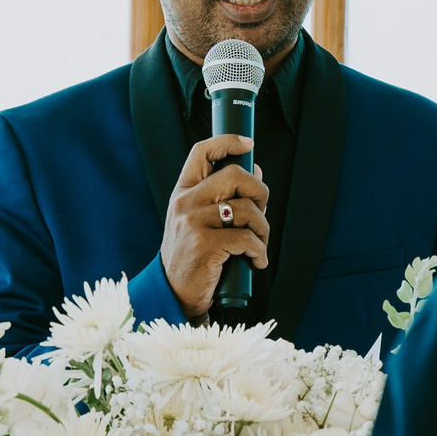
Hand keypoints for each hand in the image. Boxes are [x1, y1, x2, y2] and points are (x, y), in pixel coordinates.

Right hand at [160, 136, 267, 317]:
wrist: (174, 293)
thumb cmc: (192, 256)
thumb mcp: (197, 221)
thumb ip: (221, 197)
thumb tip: (256, 170)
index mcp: (182, 192)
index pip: (201, 152)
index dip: (227, 142)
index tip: (248, 145)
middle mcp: (185, 203)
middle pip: (234, 175)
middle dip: (259, 191)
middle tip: (262, 211)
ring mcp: (193, 223)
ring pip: (246, 210)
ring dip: (262, 229)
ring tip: (259, 244)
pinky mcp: (205, 246)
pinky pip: (247, 239)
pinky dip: (259, 251)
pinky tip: (257, 261)